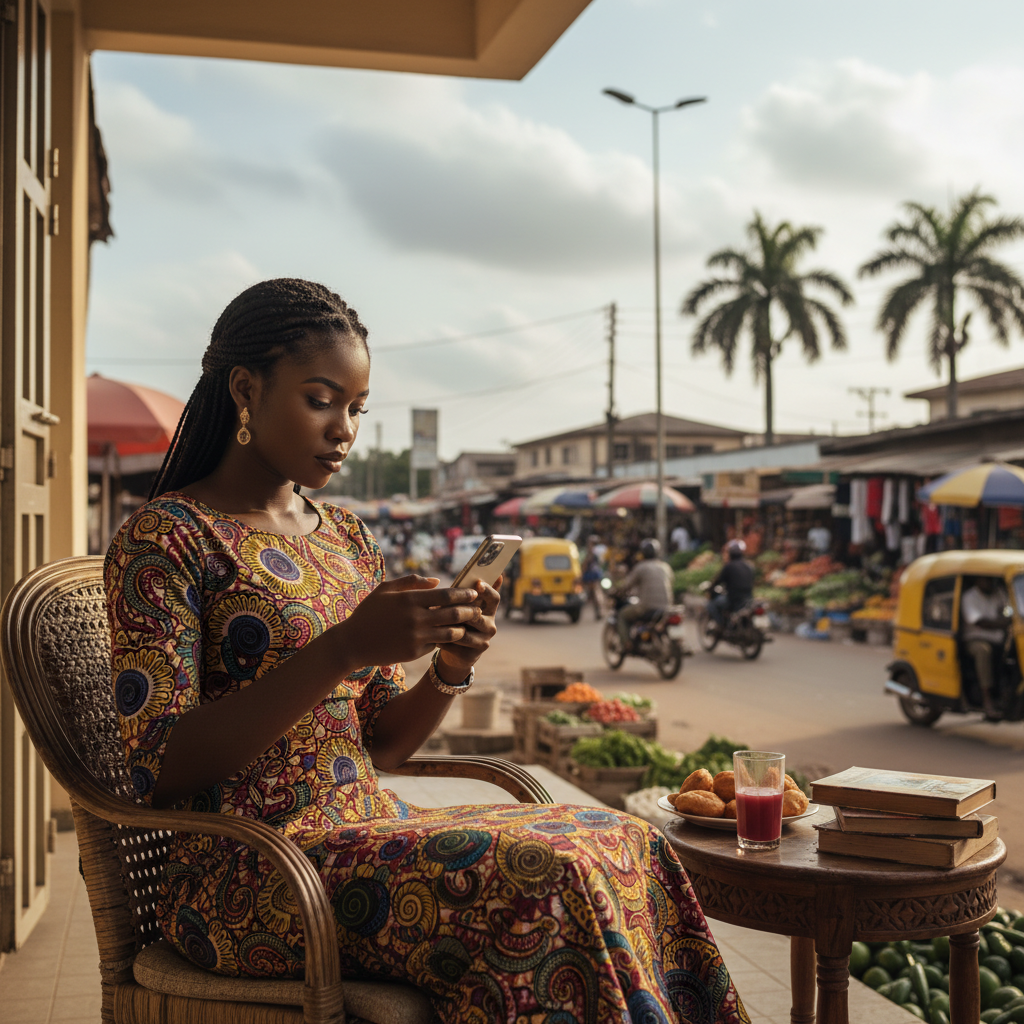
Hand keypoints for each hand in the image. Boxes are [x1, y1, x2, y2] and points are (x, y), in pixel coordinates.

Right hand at [332, 575, 480, 671]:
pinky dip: (444, 640)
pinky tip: (450, 636)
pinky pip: (436, 644)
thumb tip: (438, 581)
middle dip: (470, 611)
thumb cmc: (369, 612)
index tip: (473, 593)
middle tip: (478, 609)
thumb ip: (412, 581)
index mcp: (409, 599)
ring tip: (468, 624)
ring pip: (449, 632)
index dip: (463, 594)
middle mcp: (415, 618)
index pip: (446, 595)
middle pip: (453, 614)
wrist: (352, 643)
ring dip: (461, 628)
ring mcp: (415, 637)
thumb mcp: (386, 590)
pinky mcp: (414, 652)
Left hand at [436, 575, 501, 682]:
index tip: (477, 583)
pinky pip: (456, 644)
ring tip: (432, 622)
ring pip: (464, 630)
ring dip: (446, 626)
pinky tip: (432, 637)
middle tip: (441, 604)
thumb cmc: (457, 621)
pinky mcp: (474, 654)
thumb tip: (493, 573)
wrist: (455, 652)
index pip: (495, 598)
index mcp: (490, 611)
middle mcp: (491, 626)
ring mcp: (484, 641)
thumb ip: (471, 592)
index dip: (487, 590)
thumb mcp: (463, 605)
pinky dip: (442, 640)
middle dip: (458, 609)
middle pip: (477, 614)